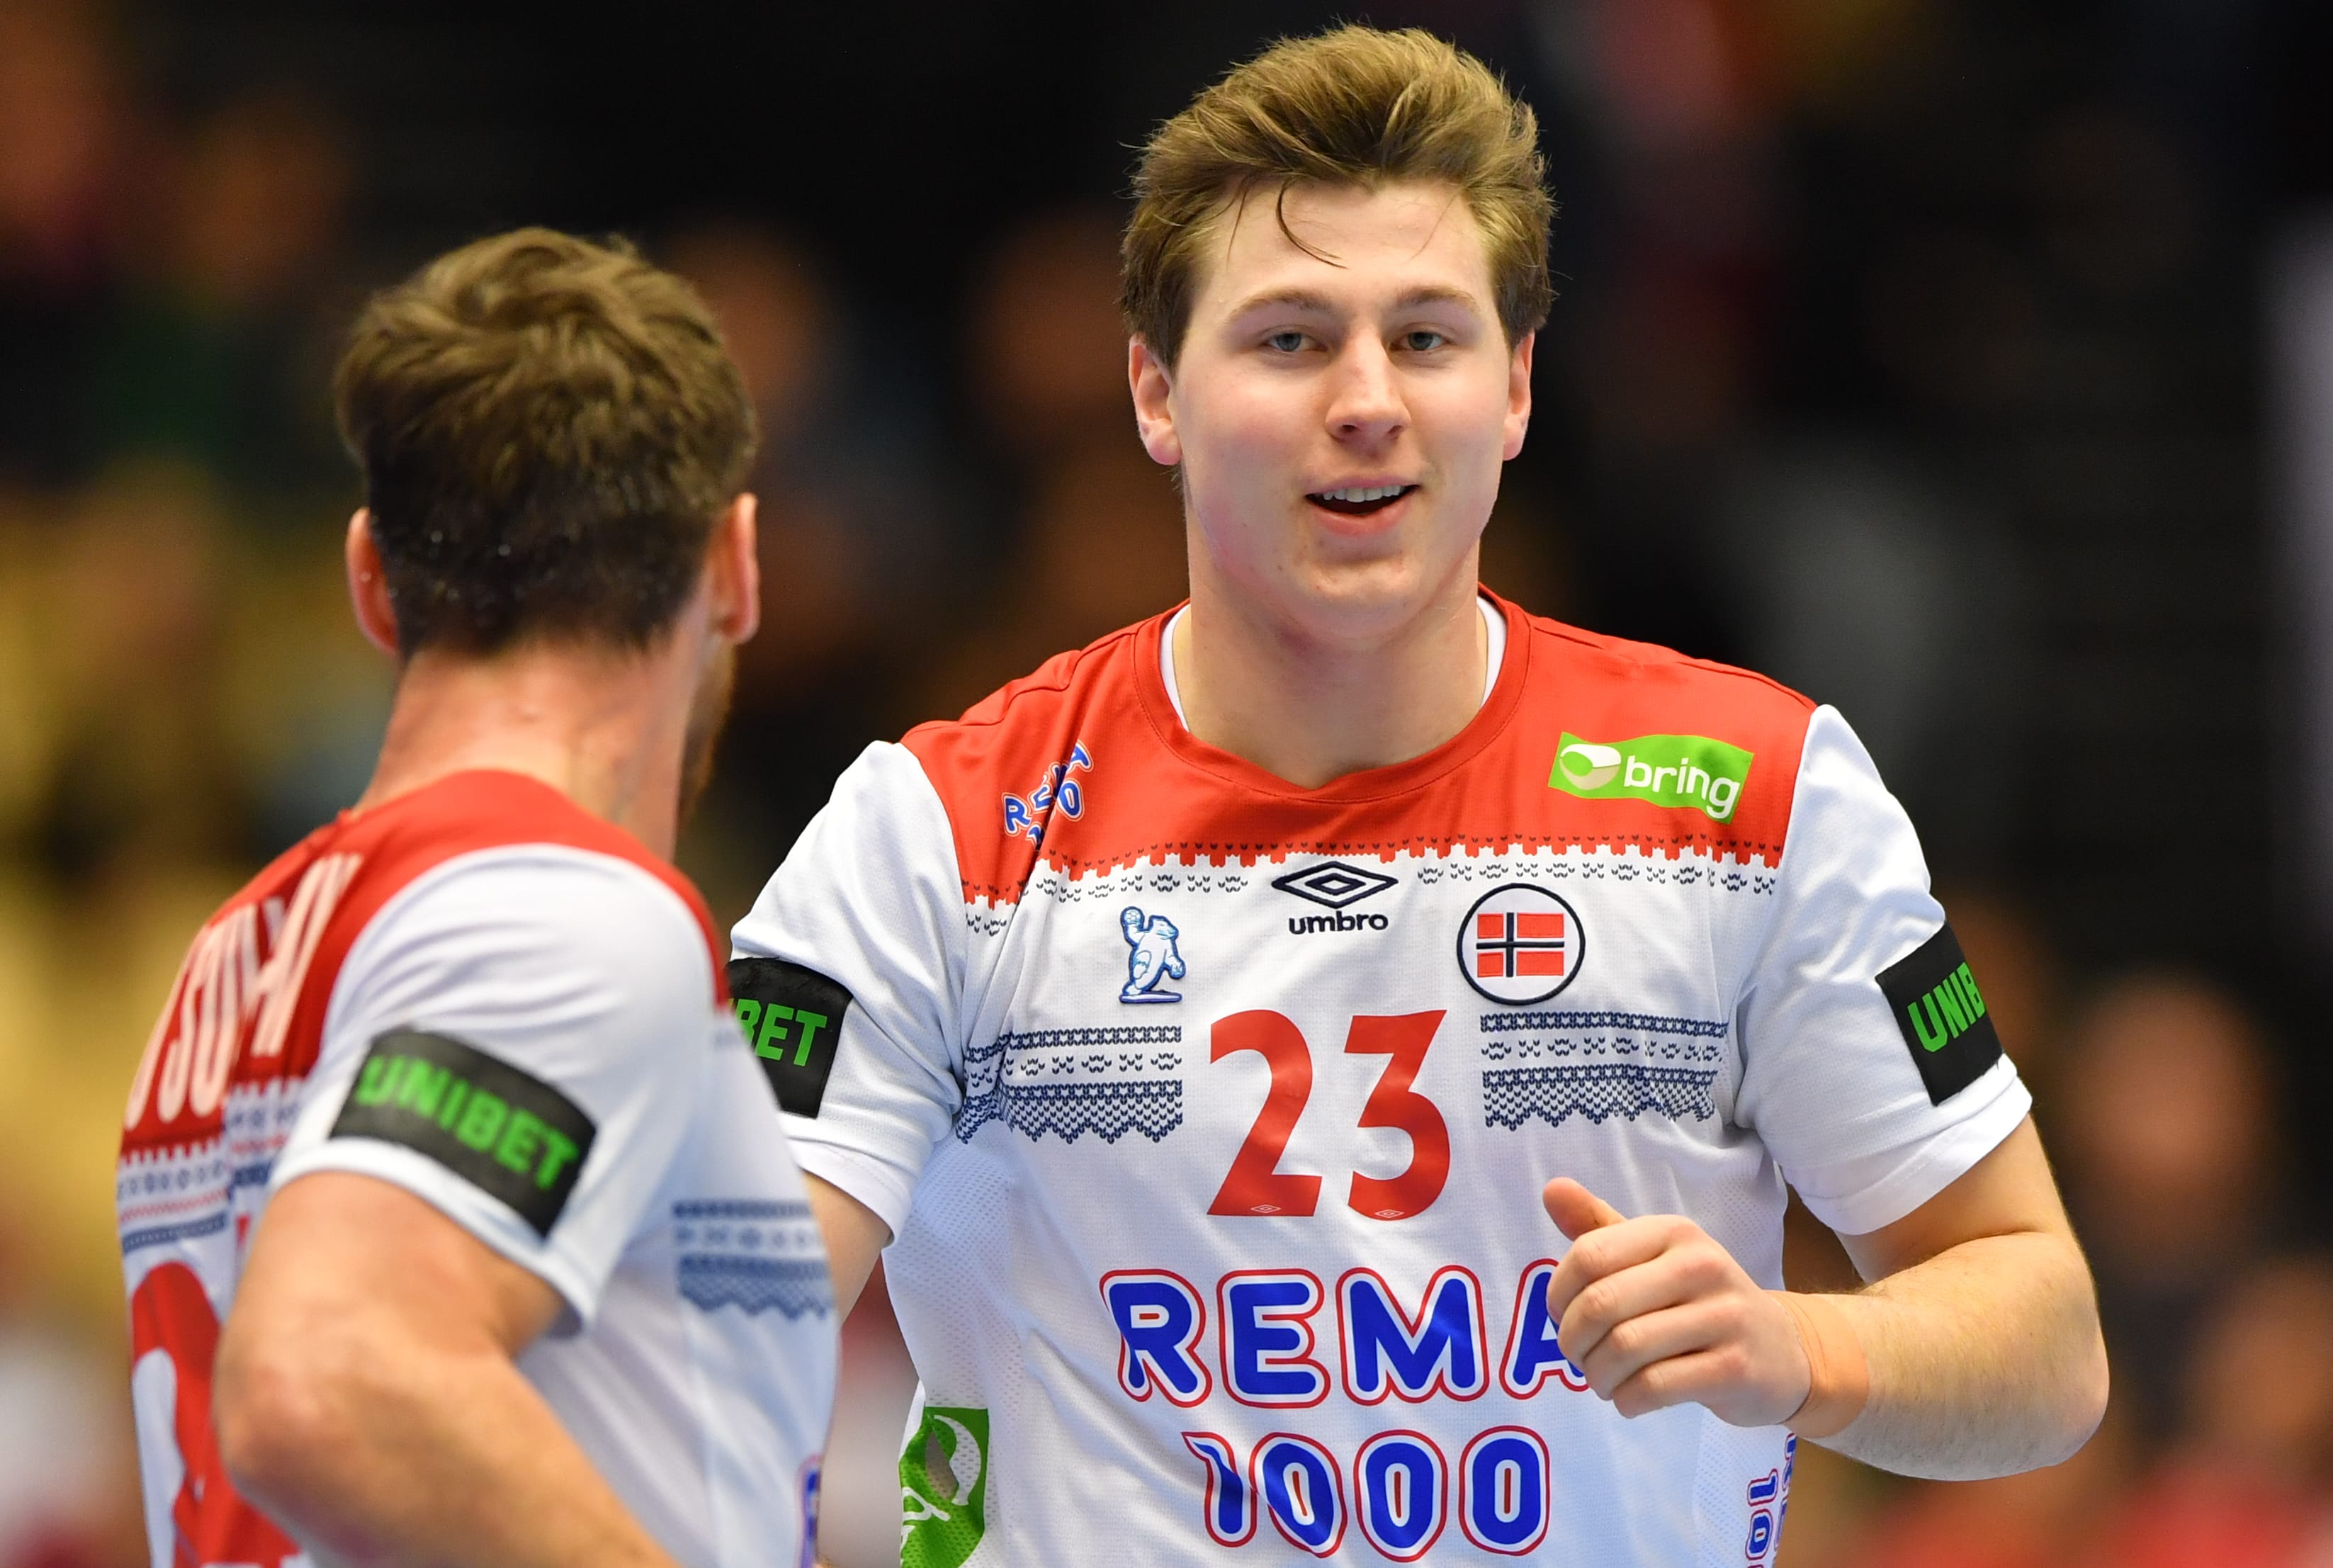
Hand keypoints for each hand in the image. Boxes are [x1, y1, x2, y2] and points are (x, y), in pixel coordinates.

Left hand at [1541, 1178, 1810, 1425]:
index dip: (1558, 1295)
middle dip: (1572, 1341)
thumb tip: (1552, 1189)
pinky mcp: (1734, 1368)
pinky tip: (1629, 1399)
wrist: (1782, 1352)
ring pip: (1624, 1348)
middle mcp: (1700, 1265)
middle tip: (1578, 1358)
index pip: (1588, 1255)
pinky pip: (1654, 1386)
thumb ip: (1599, 1229)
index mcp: (1673, 1232)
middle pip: (1600, 1304)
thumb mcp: (1654, 1257)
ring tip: (1603, 1380)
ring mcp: (1723, 1317)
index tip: (1561, 1317)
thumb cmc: (1699, 1301)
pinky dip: (1626, 1400)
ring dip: (1597, 1375)